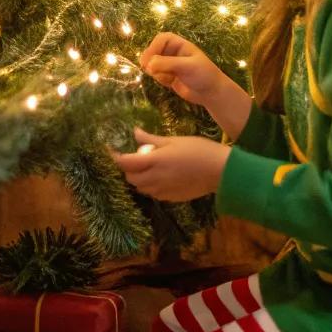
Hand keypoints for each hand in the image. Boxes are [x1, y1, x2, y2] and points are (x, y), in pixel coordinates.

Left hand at [112, 128, 230, 201]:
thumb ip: (151, 139)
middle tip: (136, 157)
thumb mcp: (174, 140)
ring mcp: (162, 191)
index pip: (125, 163)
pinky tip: (162, 176)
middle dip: (128, 169)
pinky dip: (151, 185)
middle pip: (130, 178)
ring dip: (139, 178)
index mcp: (154, 161)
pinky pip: (153, 193)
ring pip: (141, 188)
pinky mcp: (171, 198)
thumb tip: (135, 132)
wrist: (220, 171)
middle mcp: (155, 179)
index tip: (111, 150)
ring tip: (150, 166)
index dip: (115, 157)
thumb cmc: (198, 150)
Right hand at [139, 33, 250, 137]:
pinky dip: (160, 79)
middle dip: (150, 60)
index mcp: (180, 44)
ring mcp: (169, 64)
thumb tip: (148, 64)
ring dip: (155, 71)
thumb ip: (168, 64)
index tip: (150, 59)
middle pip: (153, 50)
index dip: (154, 47)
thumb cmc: (203, 75)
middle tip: (150, 70)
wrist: (211, 93)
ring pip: (152, 64)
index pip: (161, 39)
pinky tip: (170, 83)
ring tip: (168, 77)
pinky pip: (156, 75)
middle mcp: (173, 52)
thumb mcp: (187, 66)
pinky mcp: (168, 76)